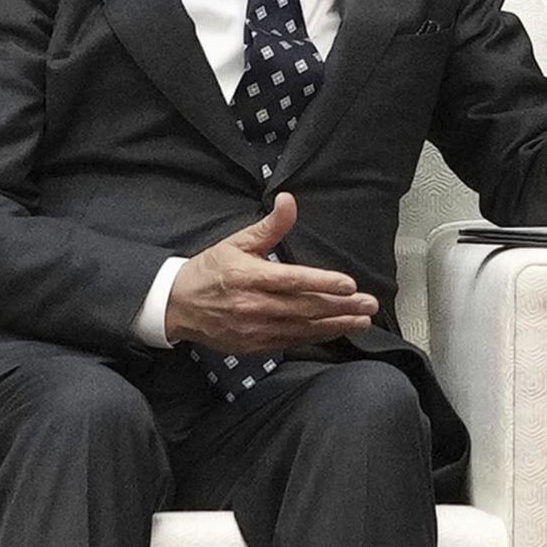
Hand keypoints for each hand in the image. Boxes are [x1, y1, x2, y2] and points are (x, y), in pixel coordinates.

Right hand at [164, 195, 379, 355]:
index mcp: (249, 276)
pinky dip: (316, 337)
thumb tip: (288, 200)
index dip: (323, 283)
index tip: (350, 284)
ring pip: (302, 328)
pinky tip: (336, 331)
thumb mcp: (238, 242)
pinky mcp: (254, 346)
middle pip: (304, 307)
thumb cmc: (210, 270)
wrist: (176, 305)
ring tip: (362, 321)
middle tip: (369, 305)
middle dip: (341, 307)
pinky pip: (291, 342)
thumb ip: (270, 226)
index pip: (293, 281)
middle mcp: (253, 305)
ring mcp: (254, 329)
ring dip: (335, 325)